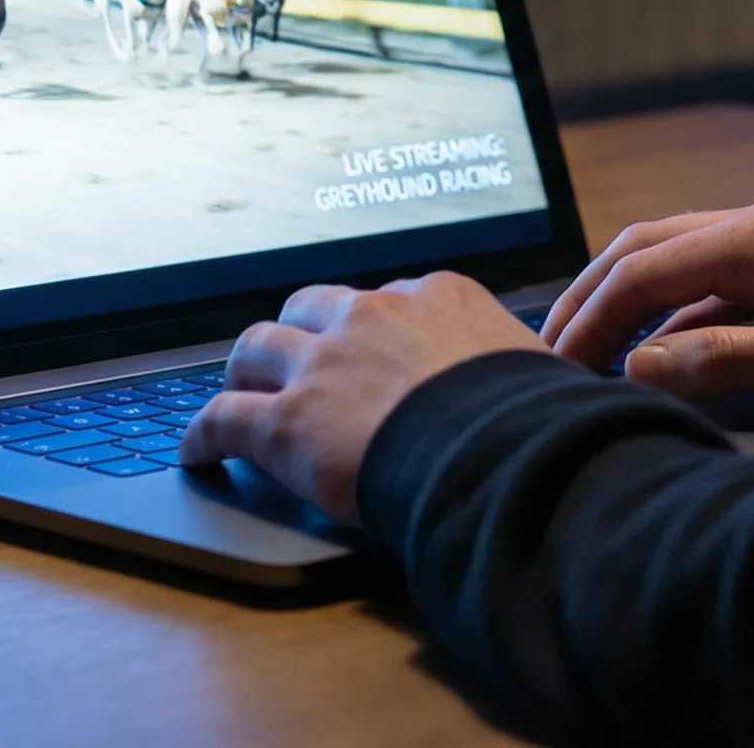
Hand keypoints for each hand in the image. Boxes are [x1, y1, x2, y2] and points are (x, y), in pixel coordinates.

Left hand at [180, 272, 547, 524]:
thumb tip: (557, 393)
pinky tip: (196, 453)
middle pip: (311, 307)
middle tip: (294, 362)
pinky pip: (221, 419)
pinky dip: (202, 434)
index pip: (389, 298)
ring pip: (255, 347)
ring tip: (238, 393)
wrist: (498, 457)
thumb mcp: (542, 373)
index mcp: (438, 297)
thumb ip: (525, 371)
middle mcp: (371, 317)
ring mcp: (322, 365)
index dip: (371, 329)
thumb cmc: (535, 423)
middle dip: (298, 332)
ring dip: (245, 371)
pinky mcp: (283, 422)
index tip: (369, 349)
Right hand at [542, 197, 753, 411]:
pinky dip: (679, 321)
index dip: (592, 317)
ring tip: (591, 358)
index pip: (645, 266)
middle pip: (649, 248)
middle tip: (551, 352)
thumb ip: (726, 361)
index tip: (555, 366)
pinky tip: (663, 362)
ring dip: (633, 308)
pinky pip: (719, 289)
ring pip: (681, 265)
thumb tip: (638, 367)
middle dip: (594, 297)